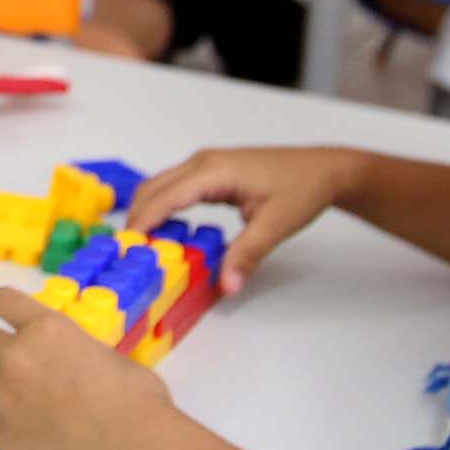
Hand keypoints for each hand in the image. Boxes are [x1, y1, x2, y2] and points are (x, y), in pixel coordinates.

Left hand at [0, 289, 185, 449]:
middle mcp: (17, 357)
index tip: (9, 318)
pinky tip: (11, 422)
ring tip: (5, 391)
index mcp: (47, 329)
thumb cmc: (139, 404)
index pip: (1, 301)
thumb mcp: (110, 356)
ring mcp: (4, 397)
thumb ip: (77, 351)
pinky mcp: (0, 435)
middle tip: (18, 364)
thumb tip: (74, 361)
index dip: (5, 309)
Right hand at [118, 145, 368, 286]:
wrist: (324, 170)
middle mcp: (203, 163)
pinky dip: (162, 208)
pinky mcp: (211, 173)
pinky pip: (175, 188)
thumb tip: (226, 286)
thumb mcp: (275, 225)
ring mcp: (206, 165)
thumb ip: (247, 255)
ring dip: (147, 213)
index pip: (166, 196)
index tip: (126, 247)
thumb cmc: (302, 189)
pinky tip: (164, 234)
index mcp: (215, 171)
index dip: (144, 221)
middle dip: (137, 218)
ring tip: (140, 247)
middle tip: (127, 254)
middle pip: (154, 188)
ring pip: (161, 186)